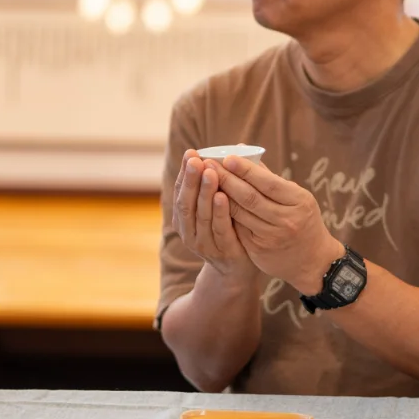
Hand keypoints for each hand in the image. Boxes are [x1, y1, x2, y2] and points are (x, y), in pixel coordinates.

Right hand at [172, 150, 253, 278]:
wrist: (238, 270)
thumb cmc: (228, 230)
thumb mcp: (218, 208)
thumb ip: (219, 184)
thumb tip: (232, 149)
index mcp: (184, 218)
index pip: (181, 191)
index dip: (184, 173)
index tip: (190, 153)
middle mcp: (189, 231)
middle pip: (186, 202)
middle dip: (191, 179)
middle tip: (196, 159)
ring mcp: (204, 244)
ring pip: (201, 215)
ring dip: (204, 192)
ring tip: (210, 172)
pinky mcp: (223, 252)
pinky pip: (220, 230)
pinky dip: (220, 213)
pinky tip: (223, 197)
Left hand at [214, 156, 344, 294]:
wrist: (312, 260)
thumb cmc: (302, 219)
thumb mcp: (296, 197)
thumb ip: (268, 176)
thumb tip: (242, 150)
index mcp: (299, 201)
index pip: (268, 183)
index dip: (246, 170)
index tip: (227, 158)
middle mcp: (287, 220)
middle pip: (250, 197)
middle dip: (226, 179)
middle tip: (208, 164)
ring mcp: (272, 237)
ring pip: (240, 213)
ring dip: (219, 196)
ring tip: (204, 180)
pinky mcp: (259, 250)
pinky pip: (237, 228)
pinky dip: (223, 213)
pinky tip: (210, 202)